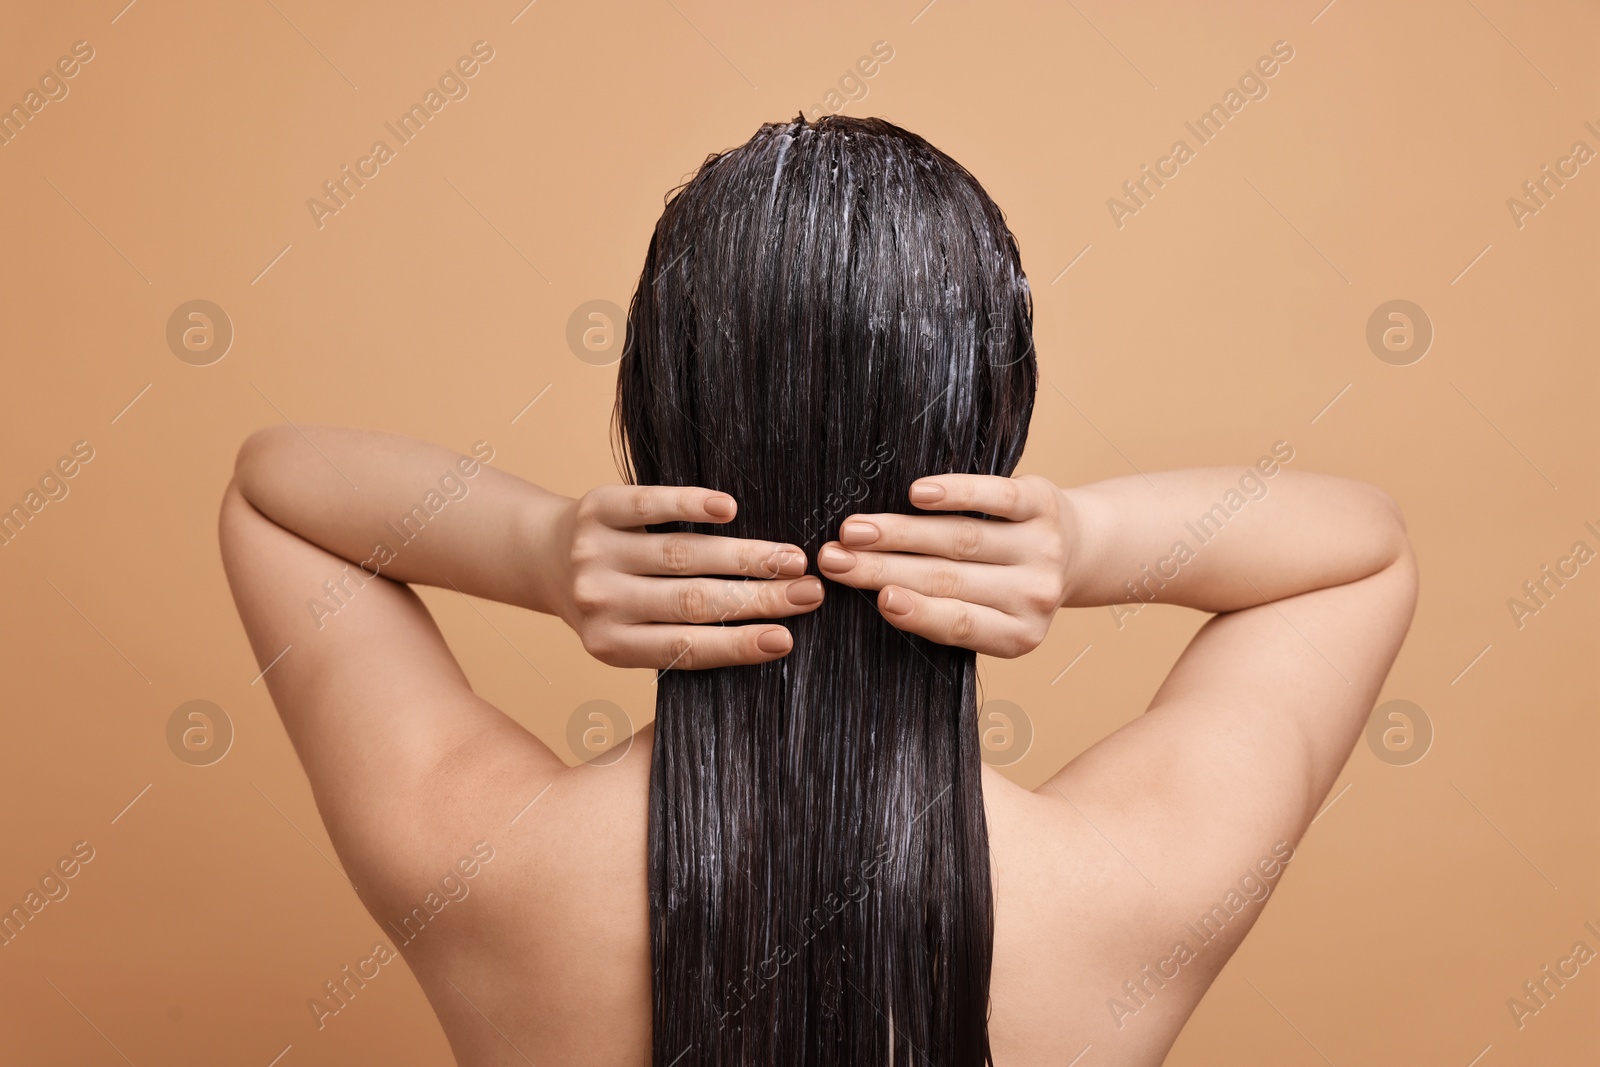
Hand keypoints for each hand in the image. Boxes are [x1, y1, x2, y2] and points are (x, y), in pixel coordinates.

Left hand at [551, 485, 823, 668]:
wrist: (542, 557)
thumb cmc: (609, 602)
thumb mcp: (629, 635)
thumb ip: (678, 639)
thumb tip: (768, 640)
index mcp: (612, 646)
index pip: (685, 648)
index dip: (737, 644)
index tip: (786, 638)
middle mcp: (601, 601)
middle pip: (692, 601)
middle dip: (758, 598)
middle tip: (811, 593)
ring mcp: (597, 554)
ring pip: (682, 555)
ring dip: (744, 556)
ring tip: (791, 558)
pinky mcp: (596, 509)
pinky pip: (650, 505)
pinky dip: (691, 505)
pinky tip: (729, 509)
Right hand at [816, 474, 1070, 656]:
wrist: (1078, 549)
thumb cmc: (1008, 586)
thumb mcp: (989, 616)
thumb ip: (943, 613)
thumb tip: (870, 595)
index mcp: (1017, 636)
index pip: (961, 624)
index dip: (920, 612)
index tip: (881, 599)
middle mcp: (1034, 595)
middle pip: (948, 578)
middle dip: (883, 568)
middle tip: (833, 559)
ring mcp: (1042, 548)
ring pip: (961, 539)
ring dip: (900, 532)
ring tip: (853, 530)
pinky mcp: (1043, 504)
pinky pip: (996, 498)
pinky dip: (956, 494)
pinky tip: (919, 493)